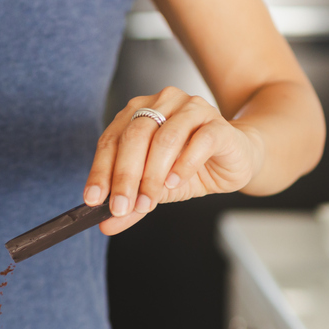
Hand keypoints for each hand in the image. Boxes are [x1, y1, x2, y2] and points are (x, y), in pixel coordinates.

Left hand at [84, 87, 264, 234]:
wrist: (234, 159)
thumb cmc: (191, 167)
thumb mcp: (155, 189)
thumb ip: (131, 204)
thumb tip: (107, 224)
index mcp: (138, 114)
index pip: (110, 140)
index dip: (101, 171)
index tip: (94, 200)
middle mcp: (162, 104)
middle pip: (135, 136)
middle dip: (125, 176)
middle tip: (122, 206)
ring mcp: (192, 109)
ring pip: (164, 138)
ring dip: (153, 174)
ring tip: (149, 199)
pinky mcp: (218, 124)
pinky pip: (199, 141)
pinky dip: (184, 164)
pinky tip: (175, 182)